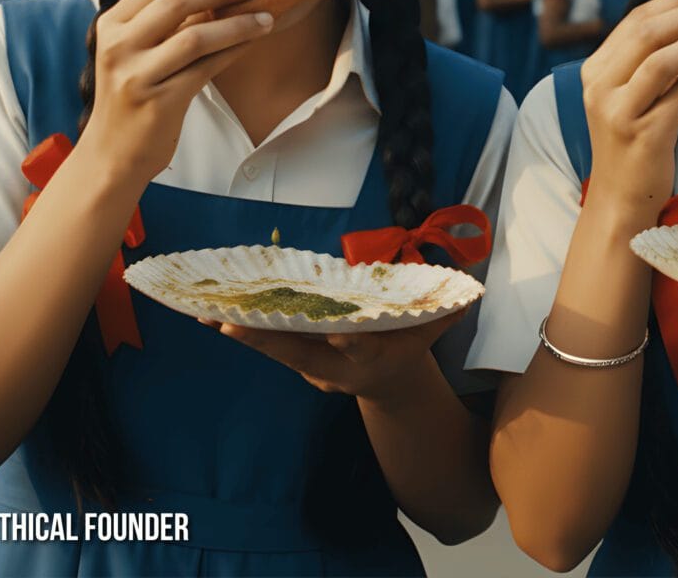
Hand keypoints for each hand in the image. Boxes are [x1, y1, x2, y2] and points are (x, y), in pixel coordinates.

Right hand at [78, 0, 273, 181]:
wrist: (113, 153)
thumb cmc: (133, 95)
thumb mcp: (134, 51)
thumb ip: (161, 19)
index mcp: (111, 23)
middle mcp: (118, 45)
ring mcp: (136, 74)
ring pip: (196, 35)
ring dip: (238, 21)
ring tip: (267, 14)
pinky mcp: (159, 101)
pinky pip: (207, 67)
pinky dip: (235, 50)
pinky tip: (255, 40)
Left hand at [208, 308, 466, 402]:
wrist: (385, 383)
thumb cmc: (407, 347)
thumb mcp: (429, 334)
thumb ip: (445, 314)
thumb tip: (471, 293)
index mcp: (368, 357)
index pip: (354, 347)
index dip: (340, 340)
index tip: (329, 332)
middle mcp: (334, 366)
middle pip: (297, 352)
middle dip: (265, 340)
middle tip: (231, 324)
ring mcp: (311, 367)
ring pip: (274, 350)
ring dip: (241, 334)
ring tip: (206, 316)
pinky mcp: (295, 360)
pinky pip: (267, 343)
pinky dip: (241, 330)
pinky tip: (210, 315)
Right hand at [580, 0, 677, 209]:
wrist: (620, 199)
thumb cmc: (633, 143)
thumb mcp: (629, 96)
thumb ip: (648, 62)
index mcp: (595, 70)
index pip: (635, 21)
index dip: (673, 2)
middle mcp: (600, 87)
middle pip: (647, 33)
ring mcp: (618, 111)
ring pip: (662, 60)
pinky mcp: (642, 135)